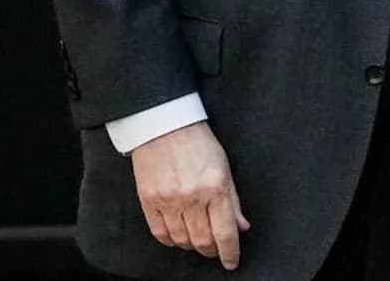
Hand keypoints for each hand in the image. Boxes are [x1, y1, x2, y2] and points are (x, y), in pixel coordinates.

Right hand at [131, 121, 250, 268]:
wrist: (164, 127)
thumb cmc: (197, 143)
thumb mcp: (225, 168)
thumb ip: (233, 200)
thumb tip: (241, 226)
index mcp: (215, 188)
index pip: (225, 232)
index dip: (230, 252)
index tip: (232, 261)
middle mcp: (191, 197)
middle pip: (203, 240)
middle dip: (212, 251)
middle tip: (216, 251)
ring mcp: (168, 200)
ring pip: (181, 240)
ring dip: (192, 246)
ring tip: (198, 241)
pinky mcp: (148, 201)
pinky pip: (160, 233)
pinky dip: (171, 241)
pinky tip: (178, 237)